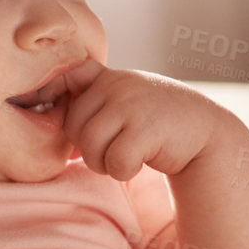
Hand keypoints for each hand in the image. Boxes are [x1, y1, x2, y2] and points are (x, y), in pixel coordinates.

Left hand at [61, 60, 237, 178]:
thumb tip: (41, 110)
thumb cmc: (156, 123)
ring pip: (89, 145)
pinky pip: (114, 161)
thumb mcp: (124, 101)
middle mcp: (118, 85)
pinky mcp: (146, 127)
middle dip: (86, 148)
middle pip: (72, 125)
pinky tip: (141, 161)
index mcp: (107, 78)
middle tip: (112, 151)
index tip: (48, 111)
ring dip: (103, 162)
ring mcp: (132, 104)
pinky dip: (124, 170)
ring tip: (125, 156)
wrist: (207, 134)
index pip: (65, 78)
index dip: (49, 94)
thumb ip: (93, 102)